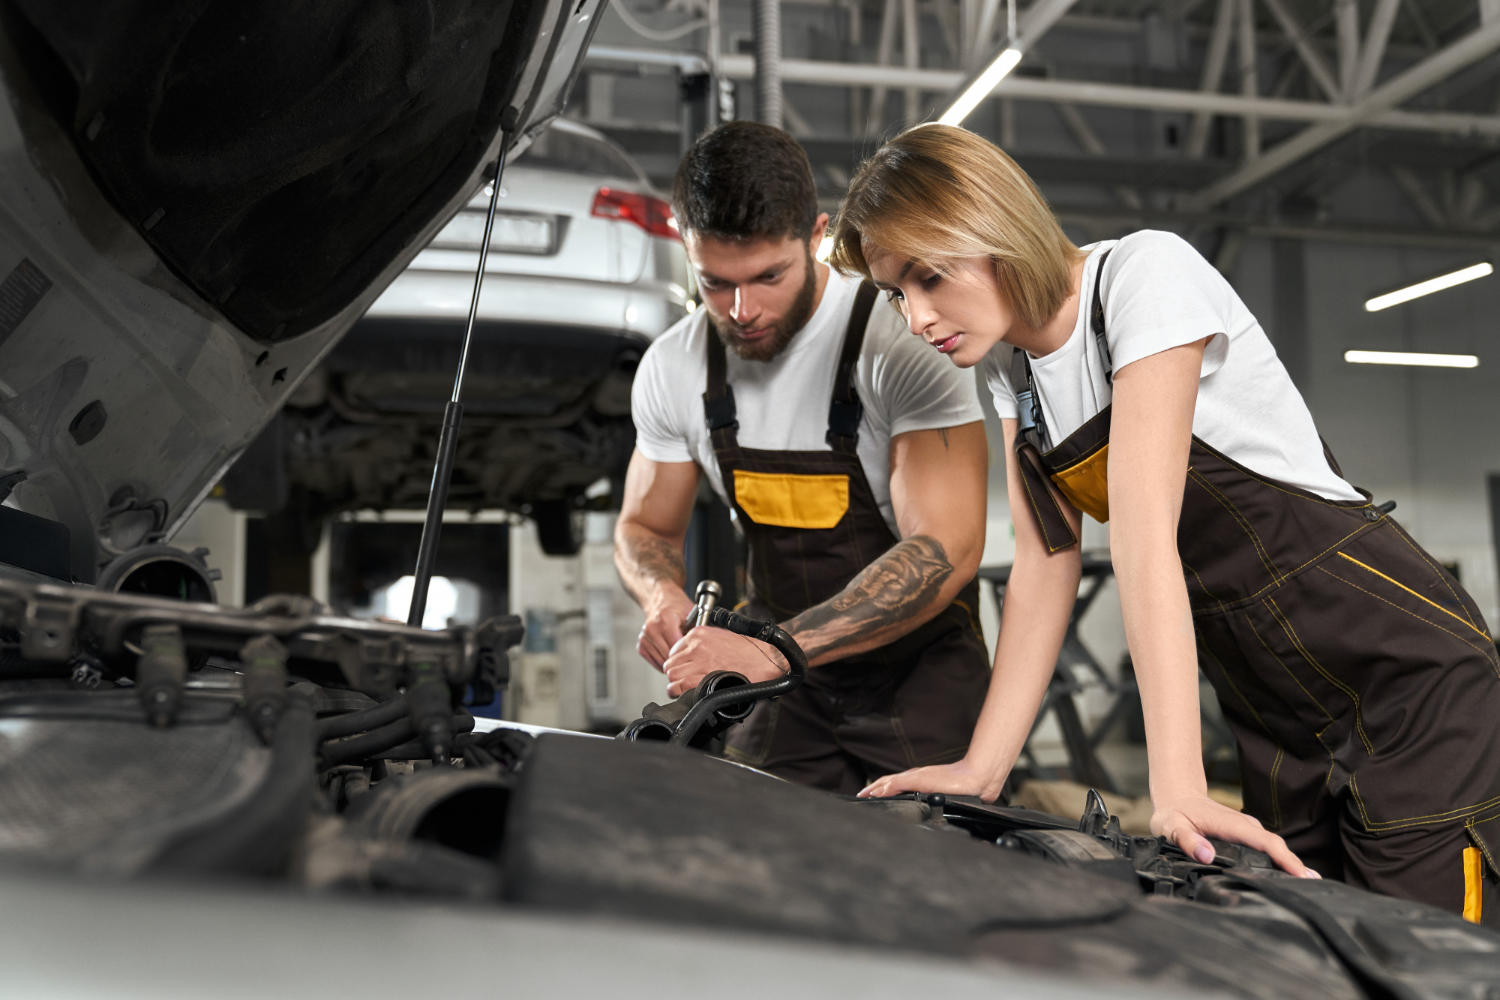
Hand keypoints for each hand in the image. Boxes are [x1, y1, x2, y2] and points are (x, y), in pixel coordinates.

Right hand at [637, 591, 695, 670]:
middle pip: (668, 656)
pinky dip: (662, 662)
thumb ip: (695, 632)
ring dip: (671, 663)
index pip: (676, 648)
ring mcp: (645, 638)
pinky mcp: (641, 644)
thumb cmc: (677, 606)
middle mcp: (652, 630)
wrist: (660, 599)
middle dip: (680, 660)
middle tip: (690, 661)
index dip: (687, 655)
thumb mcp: (691, 614)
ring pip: (660, 661)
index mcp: (666, 621)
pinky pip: (653, 660)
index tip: (695, 657)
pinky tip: (670, 656)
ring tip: (681, 658)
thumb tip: (702, 650)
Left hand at [662, 626, 785, 697]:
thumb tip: (690, 659)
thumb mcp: (721, 637)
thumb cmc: (749, 651)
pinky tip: (686, 693)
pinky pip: (677, 686)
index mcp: (699, 634)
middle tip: (686, 680)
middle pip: (671, 664)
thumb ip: (702, 645)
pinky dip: (678, 692)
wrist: (766, 659)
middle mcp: (695, 645)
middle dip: (677, 673)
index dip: (680, 663)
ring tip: (687, 688)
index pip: (674, 650)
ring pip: (671, 675)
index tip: (687, 669)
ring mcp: (698, 661)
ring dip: (677, 684)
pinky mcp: (701, 677)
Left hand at [856, 758, 998, 800]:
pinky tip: (880, 792)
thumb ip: (933, 795)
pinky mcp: (921, 779)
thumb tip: (927, 803)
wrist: (974, 778)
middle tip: (861, 794)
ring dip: (877, 787)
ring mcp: (918, 777)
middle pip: (889, 781)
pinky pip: (899, 783)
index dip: (881, 788)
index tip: (870, 794)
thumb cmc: (962, 787)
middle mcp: (916, 777)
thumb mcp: (943, 791)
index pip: (896, 783)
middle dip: (874, 788)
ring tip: (865, 793)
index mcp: (920, 780)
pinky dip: (887, 787)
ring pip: (891, 781)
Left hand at [1150, 793, 1318, 877]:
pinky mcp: (1246, 836)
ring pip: (1274, 848)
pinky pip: (1267, 849)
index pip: (1264, 842)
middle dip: (1295, 866)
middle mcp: (1245, 826)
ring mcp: (1247, 830)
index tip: (1301, 875)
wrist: (1177, 796)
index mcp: (1231, 825)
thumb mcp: (1170, 825)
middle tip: (1315, 890)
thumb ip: (1185, 839)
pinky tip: (1289, 879)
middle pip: (1276, 846)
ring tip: (1308, 890)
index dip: (1284, 858)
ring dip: (1290, 866)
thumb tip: (1206, 854)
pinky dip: (1280, 862)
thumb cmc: (1174, 813)